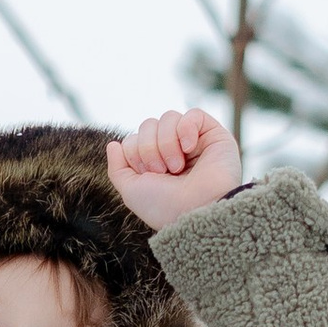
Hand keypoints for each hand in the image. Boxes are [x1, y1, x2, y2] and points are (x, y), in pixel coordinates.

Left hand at [106, 107, 240, 230]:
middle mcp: (174, 151)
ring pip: (168, 118)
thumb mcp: (131, 191)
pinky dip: (186, 128)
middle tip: (162, 171)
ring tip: (177, 166)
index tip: (147, 174)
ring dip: (167, 142)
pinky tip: (189, 148)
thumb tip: (113, 144)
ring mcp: (195, 142)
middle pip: (149, 125)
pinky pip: (193, 114)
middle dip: (149, 147)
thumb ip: (117, 168)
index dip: (135, 152)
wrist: (197, 212)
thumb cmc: (165, 207)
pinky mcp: (214, 135)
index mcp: (155, 164)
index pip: (134, 139)